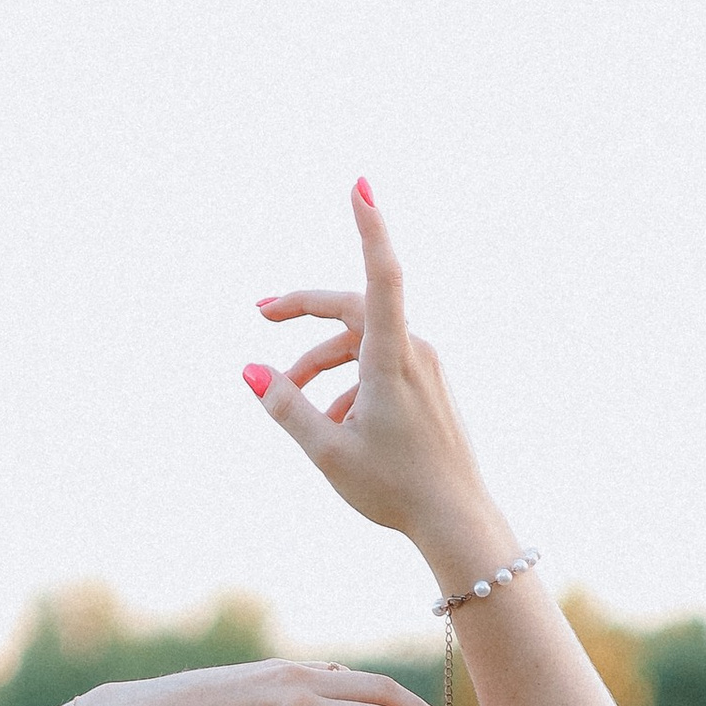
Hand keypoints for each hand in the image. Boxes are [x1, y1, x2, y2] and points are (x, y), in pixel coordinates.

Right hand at [246, 182, 510, 577]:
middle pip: (351, 309)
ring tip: (296, 401)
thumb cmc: (393, 488)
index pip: (381, 277)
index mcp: (392, 359)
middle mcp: (415, 352)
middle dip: (303, 312)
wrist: (457, 520)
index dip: (369, 227)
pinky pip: (380, 363)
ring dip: (323, 361)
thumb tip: (249, 370)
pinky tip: (335, 423)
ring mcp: (426, 366)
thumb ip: (286, 406)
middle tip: (259, 313)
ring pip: (362, 342)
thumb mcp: (326, 451)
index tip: (360, 185)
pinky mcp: (430, 384)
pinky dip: (349, 380)